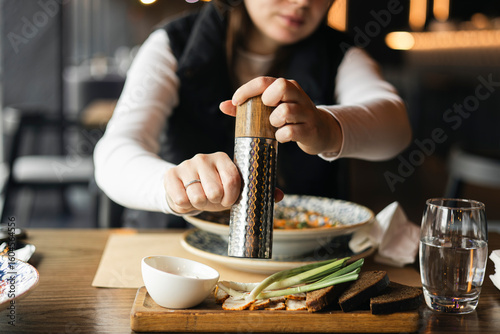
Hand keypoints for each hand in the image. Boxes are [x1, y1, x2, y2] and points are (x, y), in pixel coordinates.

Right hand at [164, 152, 284, 213]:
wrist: (184, 188)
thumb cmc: (214, 189)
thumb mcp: (235, 190)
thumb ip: (257, 191)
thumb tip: (279, 196)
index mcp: (223, 158)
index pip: (232, 179)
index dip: (231, 196)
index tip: (229, 200)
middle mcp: (204, 158)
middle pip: (214, 191)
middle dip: (214, 202)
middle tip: (212, 200)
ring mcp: (186, 164)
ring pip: (197, 196)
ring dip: (200, 205)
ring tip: (200, 198)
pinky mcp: (170, 175)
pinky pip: (181, 199)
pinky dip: (185, 206)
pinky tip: (186, 199)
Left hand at [220, 76, 341, 154]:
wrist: (321, 132)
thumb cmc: (290, 119)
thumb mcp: (271, 110)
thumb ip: (247, 108)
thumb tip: (223, 106)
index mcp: (287, 87)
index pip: (265, 81)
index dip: (248, 89)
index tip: (236, 101)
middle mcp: (298, 95)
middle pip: (282, 86)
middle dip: (268, 99)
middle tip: (265, 110)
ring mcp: (306, 112)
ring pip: (286, 111)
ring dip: (274, 121)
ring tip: (274, 126)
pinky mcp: (310, 130)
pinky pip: (291, 131)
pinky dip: (282, 136)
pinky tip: (281, 137)